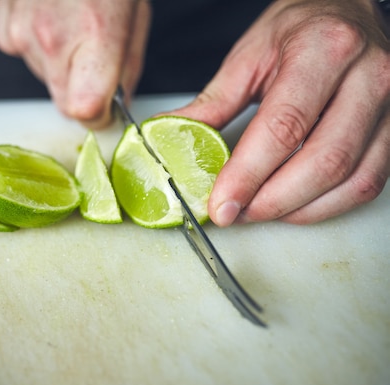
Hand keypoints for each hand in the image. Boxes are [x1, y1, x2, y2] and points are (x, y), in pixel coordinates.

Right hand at [0, 0, 150, 127]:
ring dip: (61, 63)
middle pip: (64, 101)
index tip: (107, 108)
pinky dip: (38, 46)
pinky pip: (24, 56)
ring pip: (46, 78)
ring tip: (72, 22)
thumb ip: (127, 65)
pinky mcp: (4, 29)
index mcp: (95, 36)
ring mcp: (21, 35)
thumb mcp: (134, 14)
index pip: (85, 111)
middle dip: (82, 89)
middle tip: (94, 54)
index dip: (99, 115)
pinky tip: (50, 16)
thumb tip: (118, 100)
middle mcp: (51, 40)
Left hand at [167, 0, 389, 225]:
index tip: (221, 204)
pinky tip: (293, 206)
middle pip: (323, 161)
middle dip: (272, 200)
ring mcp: (389, 105)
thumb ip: (213, 103)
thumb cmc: (297, 31)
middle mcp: (367, 76)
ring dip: (298, 209)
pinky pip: (368, 183)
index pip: (283, 126)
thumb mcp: (248, 56)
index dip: (248, 174)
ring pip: (350, 180)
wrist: (344, 12)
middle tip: (235, 213)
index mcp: (323, 50)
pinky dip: (326, 206)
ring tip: (257, 211)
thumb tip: (169, 137)